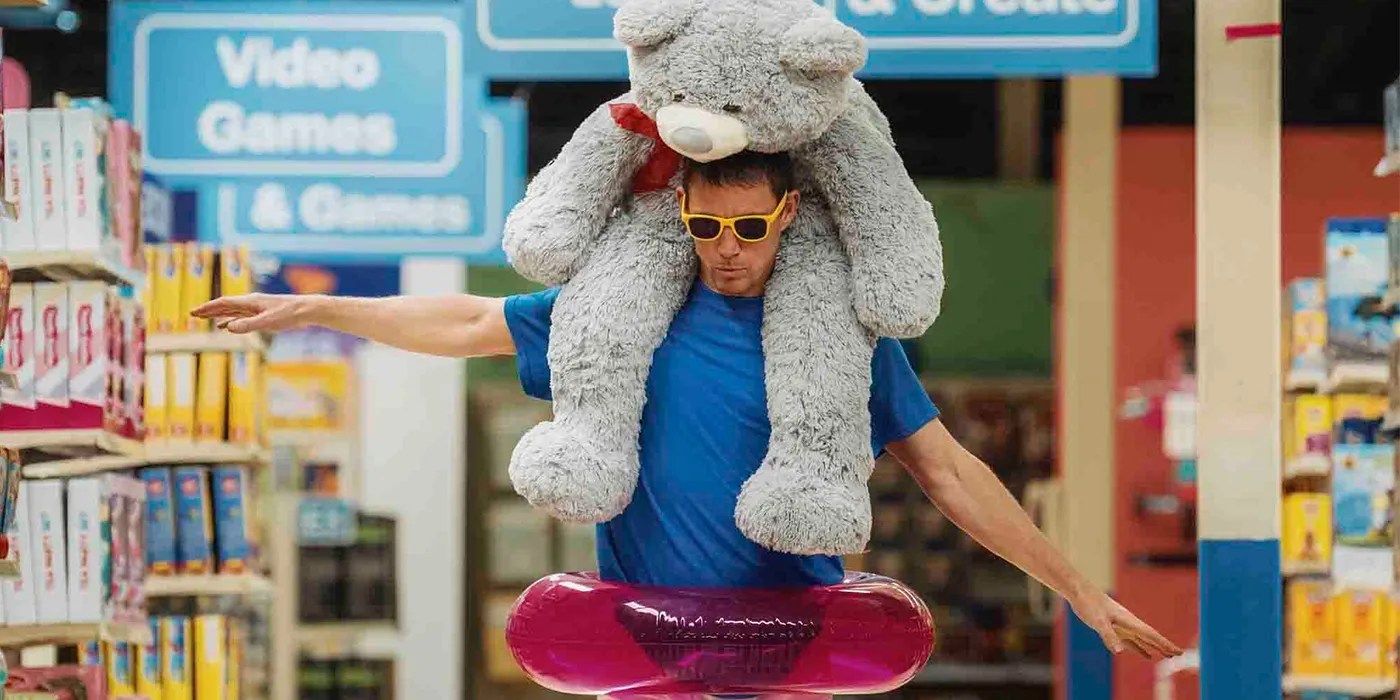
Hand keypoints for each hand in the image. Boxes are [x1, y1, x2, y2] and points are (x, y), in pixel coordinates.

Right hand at [190, 293, 317, 333]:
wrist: (307, 310)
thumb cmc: (289, 315)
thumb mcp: (268, 322)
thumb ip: (248, 325)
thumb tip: (227, 328)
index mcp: (250, 302)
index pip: (224, 303)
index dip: (208, 308)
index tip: (194, 312)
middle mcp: (251, 303)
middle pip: (225, 306)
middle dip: (208, 310)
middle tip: (192, 314)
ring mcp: (256, 308)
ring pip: (232, 311)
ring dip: (217, 314)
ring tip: (204, 318)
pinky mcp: (263, 314)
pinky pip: (241, 317)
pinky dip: (230, 320)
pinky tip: (225, 326)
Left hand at [1070, 587, 1183, 659]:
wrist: (1078, 590)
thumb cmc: (1088, 603)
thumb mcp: (1097, 621)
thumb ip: (1109, 635)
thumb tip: (1119, 651)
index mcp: (1128, 620)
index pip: (1150, 635)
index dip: (1164, 644)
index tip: (1178, 651)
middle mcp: (1128, 622)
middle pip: (1150, 637)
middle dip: (1164, 645)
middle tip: (1179, 654)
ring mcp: (1121, 625)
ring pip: (1142, 639)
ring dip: (1155, 647)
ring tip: (1167, 656)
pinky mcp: (1113, 626)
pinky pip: (1130, 640)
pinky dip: (1139, 648)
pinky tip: (1145, 654)